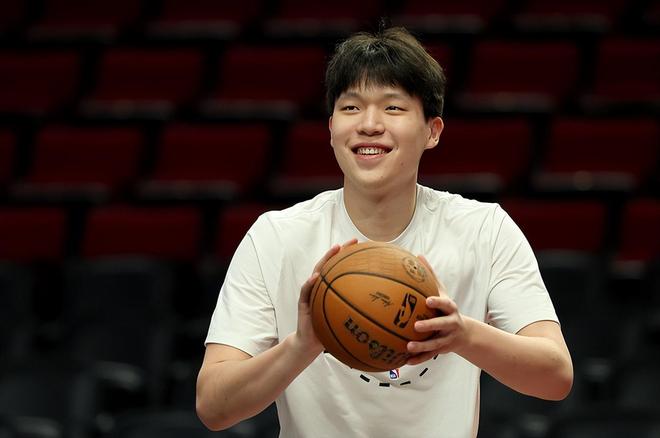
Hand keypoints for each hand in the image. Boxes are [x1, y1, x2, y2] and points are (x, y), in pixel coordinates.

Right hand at [293, 239, 357, 356]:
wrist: (310, 344)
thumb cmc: (330, 332)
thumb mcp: (347, 324)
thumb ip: (360, 316)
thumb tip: (385, 318)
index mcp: (332, 289)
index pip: (341, 269)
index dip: (352, 257)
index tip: (367, 247)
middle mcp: (321, 286)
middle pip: (330, 264)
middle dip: (341, 250)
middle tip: (353, 241)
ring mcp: (311, 292)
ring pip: (317, 271)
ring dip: (326, 259)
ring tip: (334, 249)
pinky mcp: (302, 302)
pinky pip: (305, 291)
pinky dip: (310, 283)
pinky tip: (315, 278)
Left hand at [406, 255, 468, 364]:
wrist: (464, 333)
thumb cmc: (446, 308)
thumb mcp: (442, 292)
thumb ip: (431, 276)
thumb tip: (418, 255)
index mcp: (450, 309)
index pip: (445, 304)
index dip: (438, 301)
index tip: (428, 300)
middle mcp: (451, 323)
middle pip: (442, 324)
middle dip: (431, 325)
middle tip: (416, 326)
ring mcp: (448, 338)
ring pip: (435, 344)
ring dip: (422, 346)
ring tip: (408, 346)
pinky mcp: (442, 350)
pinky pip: (430, 356)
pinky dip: (418, 359)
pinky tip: (406, 361)